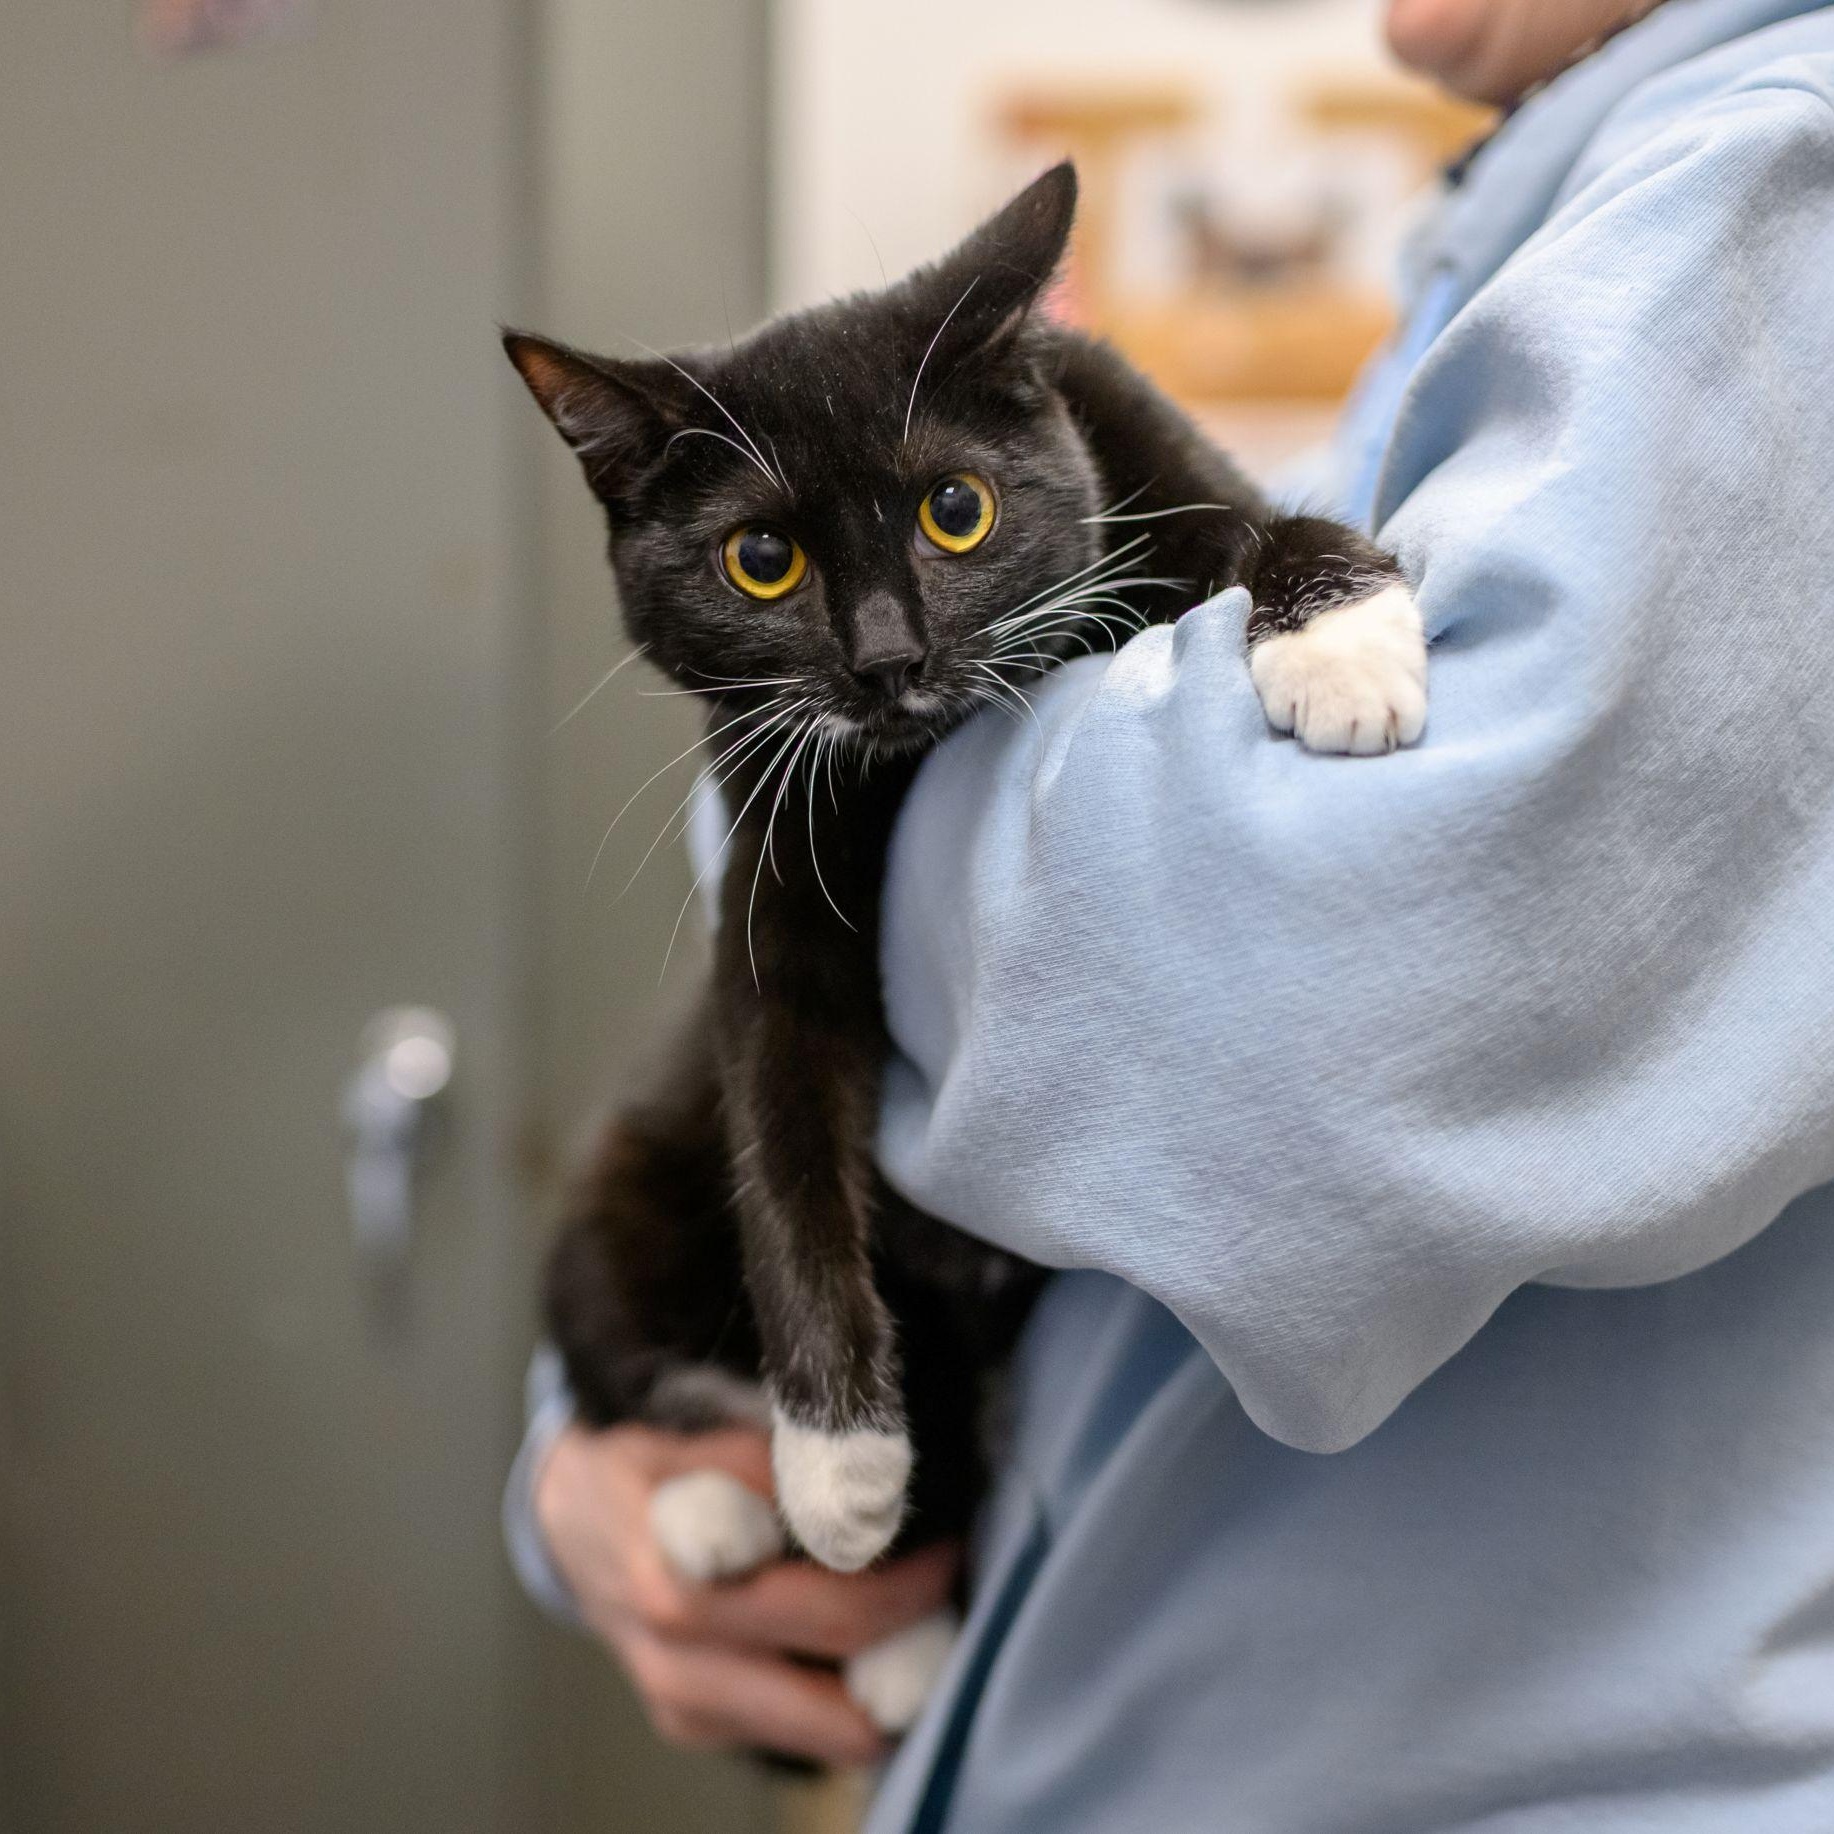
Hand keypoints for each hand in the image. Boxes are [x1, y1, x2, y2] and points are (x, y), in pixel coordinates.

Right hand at [535, 1420, 959, 1764]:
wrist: (566, 1518)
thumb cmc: (642, 1460)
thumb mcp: (689, 1433)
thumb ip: (766, 1463)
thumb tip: (864, 1487)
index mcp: (672, 1571)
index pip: (817, 1598)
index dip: (895, 1572)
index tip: (942, 1536)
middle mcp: (675, 1650)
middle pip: (837, 1668)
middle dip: (913, 1621)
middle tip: (950, 1569)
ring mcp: (681, 1700)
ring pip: (830, 1726)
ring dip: (889, 1673)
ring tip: (920, 1609)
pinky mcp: (692, 1725)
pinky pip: (800, 1732)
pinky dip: (847, 1691)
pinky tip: (863, 1635)